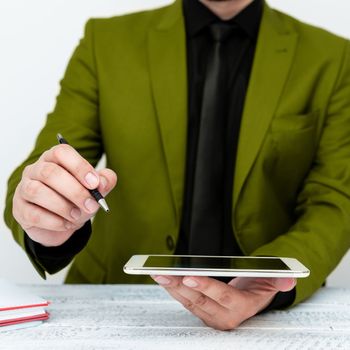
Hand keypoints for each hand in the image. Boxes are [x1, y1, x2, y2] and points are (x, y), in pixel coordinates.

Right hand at [12, 144, 116, 246]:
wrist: (62, 223)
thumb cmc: (77, 200)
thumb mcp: (94, 190)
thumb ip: (103, 182)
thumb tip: (103, 182)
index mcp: (55, 158)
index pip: (62, 152)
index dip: (79, 167)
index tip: (95, 183)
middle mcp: (36, 169)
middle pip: (50, 173)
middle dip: (75, 191)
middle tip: (92, 205)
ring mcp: (24, 188)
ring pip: (38, 192)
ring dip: (63, 206)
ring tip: (77, 216)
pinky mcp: (20, 209)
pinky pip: (33, 214)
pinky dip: (54, 221)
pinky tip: (66, 224)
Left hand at [152, 275, 295, 329]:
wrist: (252, 298)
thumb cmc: (259, 286)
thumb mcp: (272, 281)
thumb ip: (280, 279)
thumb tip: (290, 278)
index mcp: (242, 307)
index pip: (222, 297)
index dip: (206, 287)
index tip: (189, 277)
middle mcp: (225, 316)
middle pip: (200, 300)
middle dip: (180, 286)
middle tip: (164, 273)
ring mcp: (212, 316)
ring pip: (189, 302)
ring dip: (172, 288)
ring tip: (158, 274)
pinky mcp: (203, 313)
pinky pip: (186, 302)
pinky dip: (174, 290)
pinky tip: (164, 279)